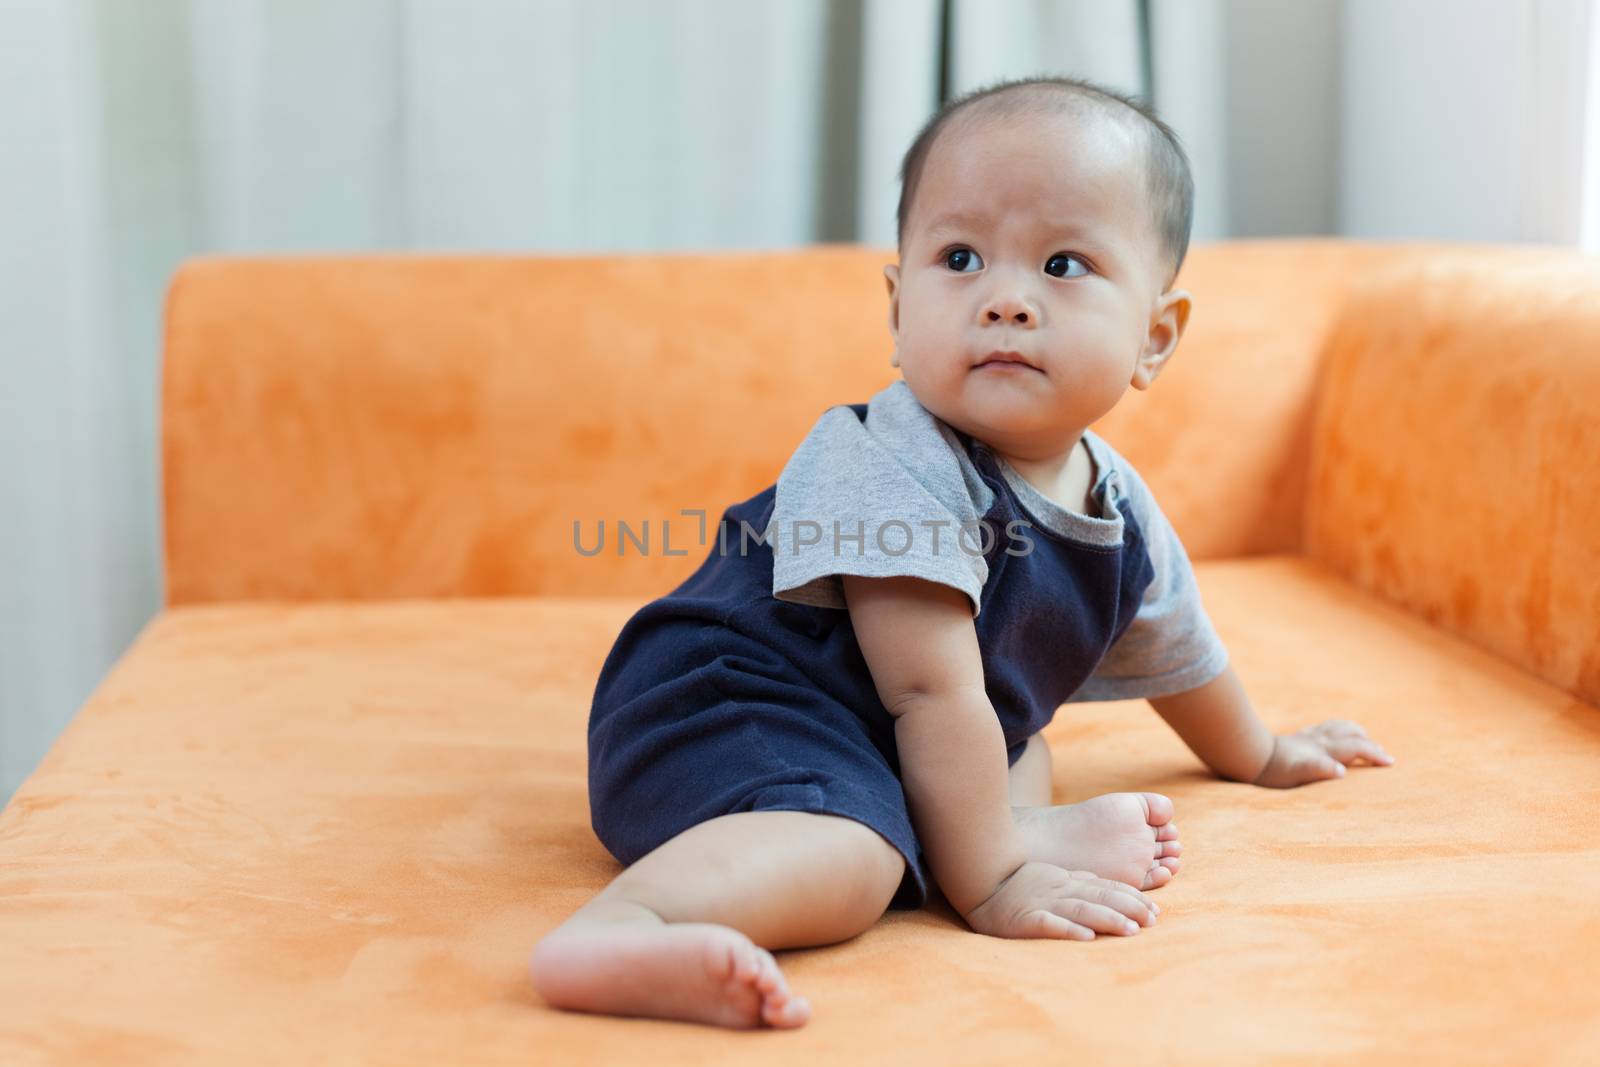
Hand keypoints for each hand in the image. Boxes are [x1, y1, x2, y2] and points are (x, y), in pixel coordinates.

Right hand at [963, 861, 1158, 939]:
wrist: (978, 882)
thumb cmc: (1016, 882)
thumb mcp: (1050, 875)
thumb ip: (1077, 881)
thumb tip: (1105, 886)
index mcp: (1066, 880)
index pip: (1105, 888)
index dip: (1132, 898)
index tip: (1155, 910)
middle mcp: (1059, 889)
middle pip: (1100, 898)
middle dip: (1129, 909)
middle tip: (1153, 921)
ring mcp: (1042, 903)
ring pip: (1081, 910)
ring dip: (1108, 919)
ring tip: (1131, 930)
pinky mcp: (1025, 919)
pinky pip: (1049, 924)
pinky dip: (1069, 930)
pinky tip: (1087, 938)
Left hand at [1251, 719, 1394, 787]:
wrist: (1249, 755)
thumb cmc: (1273, 769)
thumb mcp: (1296, 772)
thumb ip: (1319, 769)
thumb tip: (1341, 772)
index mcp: (1324, 749)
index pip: (1357, 748)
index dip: (1375, 754)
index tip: (1390, 763)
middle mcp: (1318, 740)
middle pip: (1351, 735)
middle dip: (1370, 744)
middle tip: (1383, 756)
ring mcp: (1308, 737)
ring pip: (1338, 727)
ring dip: (1354, 733)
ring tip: (1363, 739)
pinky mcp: (1297, 738)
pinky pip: (1323, 729)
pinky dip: (1335, 731)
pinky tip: (1331, 737)